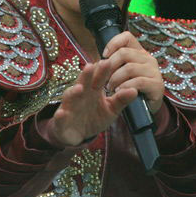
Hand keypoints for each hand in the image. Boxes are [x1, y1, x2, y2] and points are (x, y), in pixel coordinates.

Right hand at [49, 31, 163, 146]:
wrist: (76, 134)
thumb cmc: (94, 117)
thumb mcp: (110, 110)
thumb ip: (121, 100)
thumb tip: (135, 90)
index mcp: (92, 90)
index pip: (97, 78)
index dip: (102, 71)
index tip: (108, 62)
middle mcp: (79, 95)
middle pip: (82, 82)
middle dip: (86, 75)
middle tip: (91, 66)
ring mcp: (69, 106)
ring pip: (69, 97)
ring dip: (73, 92)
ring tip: (79, 88)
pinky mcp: (61, 120)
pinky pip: (59, 117)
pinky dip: (60, 115)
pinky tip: (61, 113)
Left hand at [101, 31, 163, 114]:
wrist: (143, 110)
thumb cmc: (128, 89)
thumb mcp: (118, 74)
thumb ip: (111, 65)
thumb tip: (97, 61)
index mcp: (138, 52)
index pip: (127, 37)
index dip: (113, 43)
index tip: (104, 56)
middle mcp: (148, 59)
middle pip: (124, 53)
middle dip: (109, 66)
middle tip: (102, 79)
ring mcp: (154, 71)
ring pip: (129, 68)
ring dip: (115, 79)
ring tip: (110, 88)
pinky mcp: (157, 85)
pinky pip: (138, 81)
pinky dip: (125, 87)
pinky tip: (119, 91)